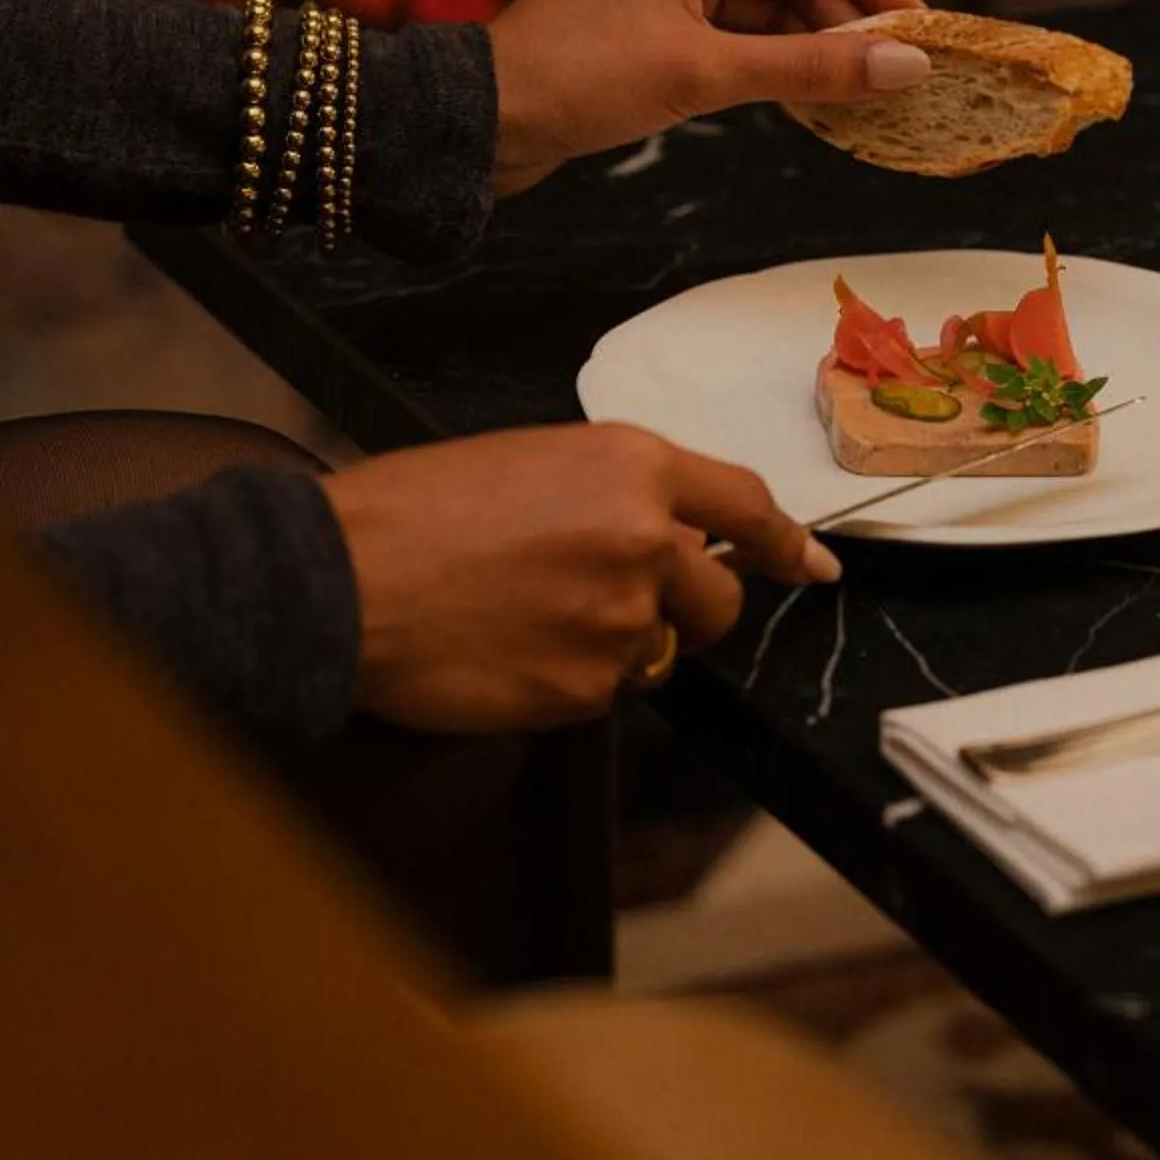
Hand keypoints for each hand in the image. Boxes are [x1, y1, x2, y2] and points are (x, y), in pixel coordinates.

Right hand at [325, 423, 840, 730]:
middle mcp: (643, 541)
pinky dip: (564, 683)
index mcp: (631, 467)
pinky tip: (503, 652)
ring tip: (524, 617)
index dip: (791, 543)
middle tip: (610, 604)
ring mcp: (617, 622)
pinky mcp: (583, 691)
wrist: (341, 578)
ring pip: (655, 653)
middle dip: (686, 613)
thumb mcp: (530, 463)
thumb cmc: (415, 509)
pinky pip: (601, 695)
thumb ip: (615, 497)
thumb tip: (666, 542)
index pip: (746, 505)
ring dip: (612, 648)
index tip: (819, 568)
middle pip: (718, 599)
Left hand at [488, 0, 926, 194]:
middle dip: (847, 6)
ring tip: (866, 84)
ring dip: (814, 37)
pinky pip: (734, 30)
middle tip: (898, 61)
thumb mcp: (705, 71)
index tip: (907, 16)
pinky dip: (773, 58)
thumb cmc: (580, 76)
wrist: (482, 119)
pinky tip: (812, 96)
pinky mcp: (652, 25)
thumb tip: (905, 65)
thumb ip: (812, 68)